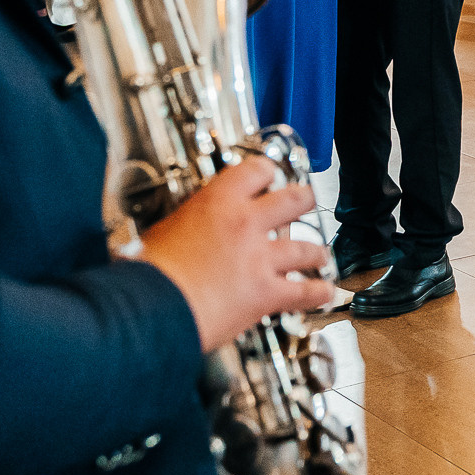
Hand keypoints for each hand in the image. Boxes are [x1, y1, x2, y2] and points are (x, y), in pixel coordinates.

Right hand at [138, 156, 331, 352]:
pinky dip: (318, 293)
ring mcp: (262, 257)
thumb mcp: (165, 230)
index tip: (268, 172)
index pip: (255, 170)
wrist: (152, 304)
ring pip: (305, 247)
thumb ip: (186, 226)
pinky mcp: (267, 292)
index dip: (266, 170)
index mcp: (219, 201)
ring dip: (316, 252)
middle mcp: (247, 223)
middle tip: (305, 200)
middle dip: (303, 200)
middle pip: (293, 200)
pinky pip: (304, 292)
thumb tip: (181, 234)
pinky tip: (324, 293)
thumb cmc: (150, 271)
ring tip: (321, 254)